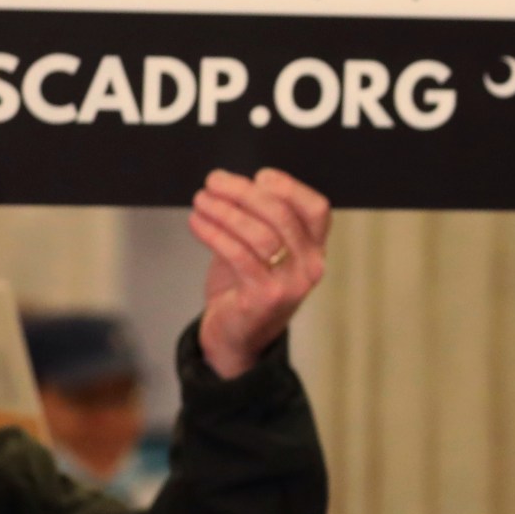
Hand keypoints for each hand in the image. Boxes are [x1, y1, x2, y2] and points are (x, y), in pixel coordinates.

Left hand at [191, 168, 330, 379]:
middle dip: (244, 192)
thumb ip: (258, 219)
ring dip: (224, 211)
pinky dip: (213, 233)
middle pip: (282, 215)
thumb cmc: (245, 286)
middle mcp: (309, 266)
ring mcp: (290, 284)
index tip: (258, 176)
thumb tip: (232, 183)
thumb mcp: (262, 249)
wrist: (236, 337)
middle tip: (214, 181)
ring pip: (259, 234)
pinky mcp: (264, 297)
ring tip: (201, 201)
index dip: (289, 187)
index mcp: (314, 249)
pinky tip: (197, 223)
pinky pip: (238, 255)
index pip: (317, 209)